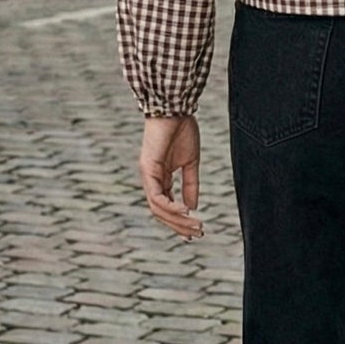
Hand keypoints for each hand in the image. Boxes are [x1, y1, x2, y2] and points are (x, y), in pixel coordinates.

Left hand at [138, 114, 203, 237]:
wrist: (175, 108)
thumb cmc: (182, 130)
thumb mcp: (190, 162)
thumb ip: (190, 184)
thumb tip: (192, 207)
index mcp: (160, 177)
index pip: (166, 205)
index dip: (179, 221)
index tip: (194, 232)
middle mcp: (150, 179)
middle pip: (160, 212)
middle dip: (179, 226)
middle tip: (197, 235)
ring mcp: (147, 175)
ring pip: (158, 208)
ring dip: (177, 220)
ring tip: (195, 226)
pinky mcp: (148, 169)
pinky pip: (157, 196)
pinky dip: (171, 207)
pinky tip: (186, 212)